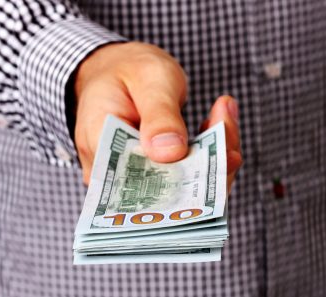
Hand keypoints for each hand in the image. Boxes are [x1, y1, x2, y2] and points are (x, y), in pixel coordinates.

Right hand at [73, 42, 241, 189]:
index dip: (178, 184)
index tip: (212, 154)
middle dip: (207, 169)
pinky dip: (211, 154)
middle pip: (166, 197)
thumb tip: (171, 153)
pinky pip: (190, 178)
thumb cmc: (128, 71)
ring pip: (185, 191)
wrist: (120, 70)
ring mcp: (137, 181)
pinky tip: (220, 122)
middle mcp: (115, 178)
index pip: (137, 186)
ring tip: (224, 114)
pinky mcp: (160, 178)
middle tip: (226, 124)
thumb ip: (159, 115)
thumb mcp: (147, 79)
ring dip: (214, 158)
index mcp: (99, 153)